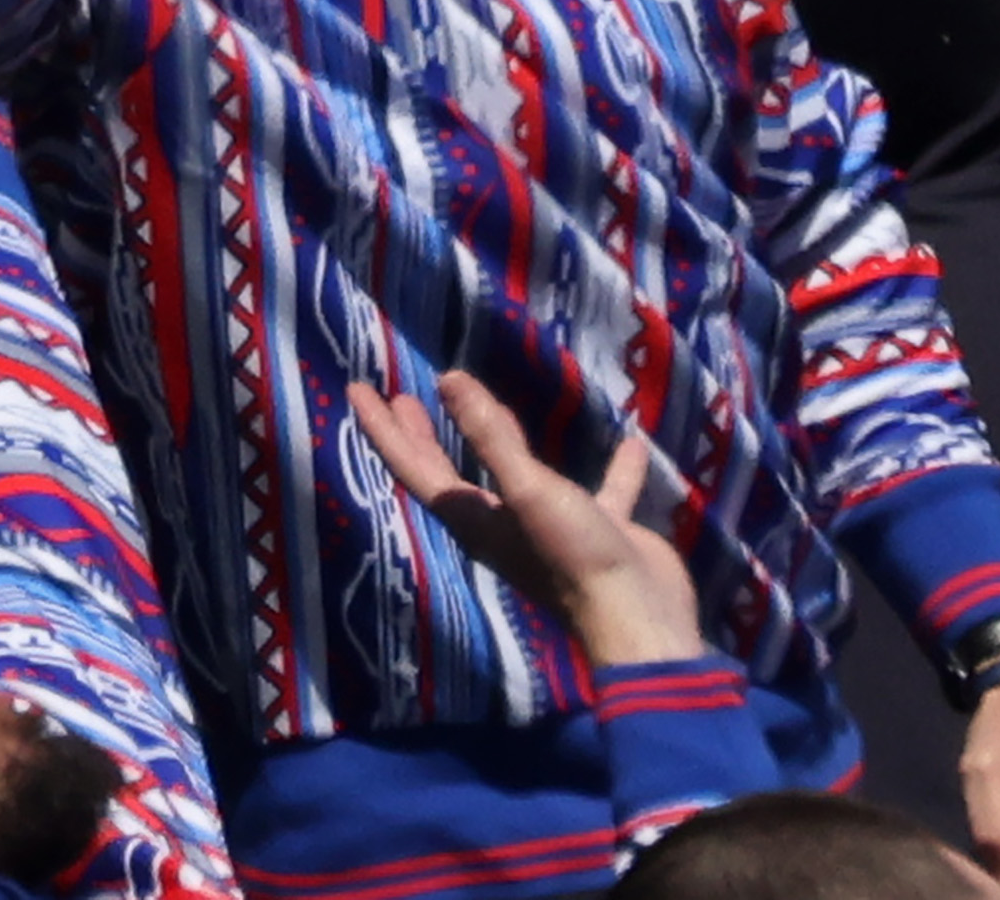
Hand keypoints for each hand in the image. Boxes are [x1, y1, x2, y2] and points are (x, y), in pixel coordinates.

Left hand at [344, 370, 701, 670]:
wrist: (642, 619)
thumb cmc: (572, 555)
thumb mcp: (529, 489)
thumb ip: (490, 436)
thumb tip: (447, 380)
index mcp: (475, 519)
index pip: (414, 467)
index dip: (383, 429)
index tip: (356, 389)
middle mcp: (503, 524)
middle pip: (450, 474)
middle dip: (422, 437)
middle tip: (402, 399)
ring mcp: (550, 529)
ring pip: (515, 476)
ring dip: (497, 439)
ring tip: (484, 400)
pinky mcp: (599, 532)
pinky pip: (603, 491)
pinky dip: (612, 469)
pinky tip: (631, 441)